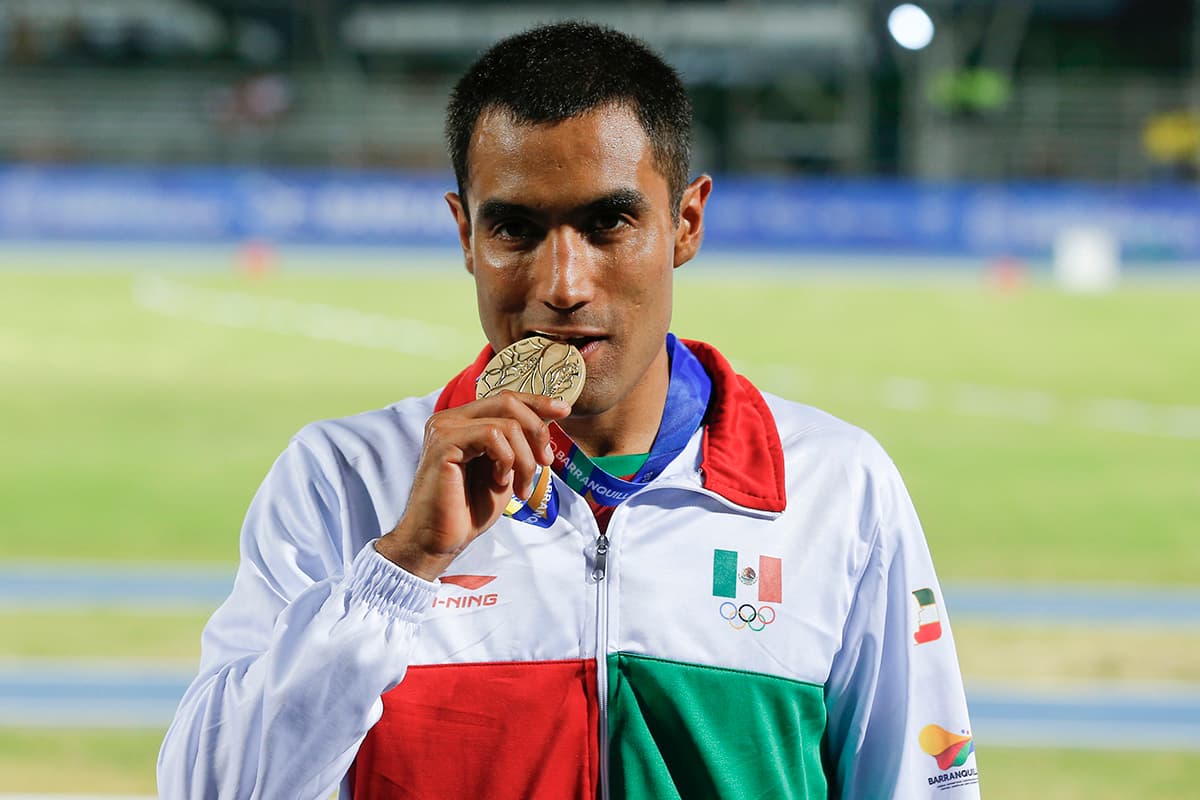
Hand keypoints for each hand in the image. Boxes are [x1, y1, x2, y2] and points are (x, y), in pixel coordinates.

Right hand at [375, 391, 569, 580]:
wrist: (440, 539)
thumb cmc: (469, 509)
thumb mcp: (505, 469)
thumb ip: (519, 443)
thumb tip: (549, 416)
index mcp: (463, 421)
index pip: (505, 398)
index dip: (537, 401)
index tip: (563, 411)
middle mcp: (450, 418)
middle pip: (508, 402)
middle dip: (537, 431)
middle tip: (545, 462)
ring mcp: (444, 428)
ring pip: (506, 423)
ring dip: (525, 459)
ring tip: (522, 486)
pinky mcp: (443, 442)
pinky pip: (491, 435)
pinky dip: (507, 460)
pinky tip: (500, 481)